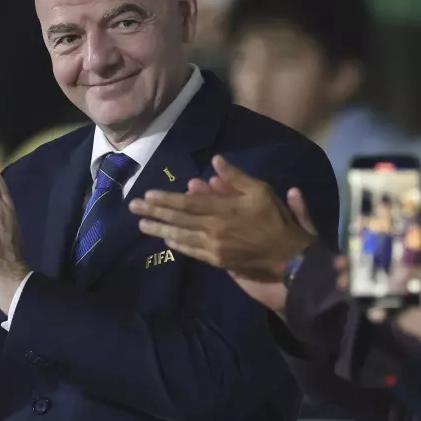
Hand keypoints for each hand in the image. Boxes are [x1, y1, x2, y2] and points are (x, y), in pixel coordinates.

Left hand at [130, 154, 316, 283]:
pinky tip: (166, 240)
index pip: (187, 204)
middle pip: (178, 220)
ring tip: (142, 226)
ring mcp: (213, 247)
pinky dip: (177, 245)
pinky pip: (192, 251)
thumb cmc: (274, 219)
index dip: (166, 200)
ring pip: (181, 237)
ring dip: (159, 231)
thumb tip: (215, 161)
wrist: (287, 256)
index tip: (148, 195)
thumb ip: (235, 177)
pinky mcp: (217, 260)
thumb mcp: (260, 190)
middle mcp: (213, 229)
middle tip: (133, 208)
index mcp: (223, 210)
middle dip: (153, 213)